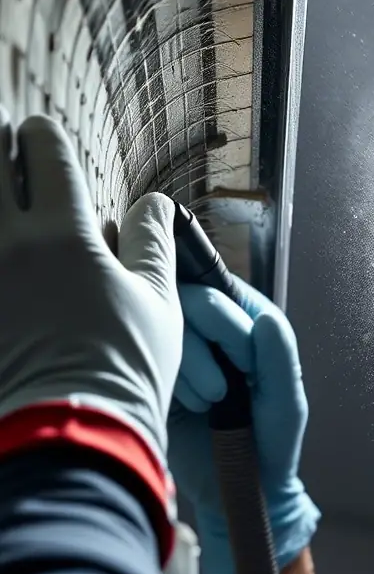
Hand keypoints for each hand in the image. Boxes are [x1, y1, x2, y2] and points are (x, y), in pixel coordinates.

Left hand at [0, 109, 181, 475]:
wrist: (72, 438)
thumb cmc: (125, 371)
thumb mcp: (157, 303)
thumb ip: (152, 242)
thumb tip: (157, 201)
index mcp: (64, 235)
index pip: (44, 150)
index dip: (44, 136)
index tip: (44, 139)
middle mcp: (7, 244)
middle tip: (7, 154)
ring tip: (5, 201)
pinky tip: (5, 256)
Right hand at [168, 280, 319, 573]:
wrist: (236, 493)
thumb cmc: (271, 446)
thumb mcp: (285, 405)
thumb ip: (280, 361)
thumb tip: (267, 320)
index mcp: (247, 327)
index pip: (224, 292)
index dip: (229, 324)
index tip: (246, 367)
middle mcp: (211, 334)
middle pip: (188, 300)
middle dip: (206, 347)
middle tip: (223, 391)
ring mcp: (179, 353)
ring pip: (164, 328)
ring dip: (190, 369)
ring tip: (210, 406)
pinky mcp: (154, 376)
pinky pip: (145, 359)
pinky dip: (169, 382)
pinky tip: (189, 410)